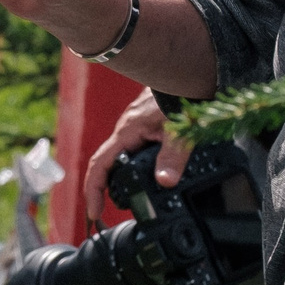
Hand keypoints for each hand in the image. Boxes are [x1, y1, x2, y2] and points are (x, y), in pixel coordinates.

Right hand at [86, 88, 193, 225]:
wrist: (190, 70)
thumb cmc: (182, 95)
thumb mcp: (180, 130)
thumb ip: (173, 156)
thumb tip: (165, 182)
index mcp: (127, 132)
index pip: (100, 165)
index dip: (93, 190)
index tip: (94, 213)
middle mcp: (128, 131)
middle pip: (108, 165)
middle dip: (105, 190)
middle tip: (109, 214)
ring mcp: (137, 128)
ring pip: (123, 158)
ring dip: (122, 179)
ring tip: (131, 202)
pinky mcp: (148, 126)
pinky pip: (136, 150)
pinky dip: (137, 167)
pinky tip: (151, 176)